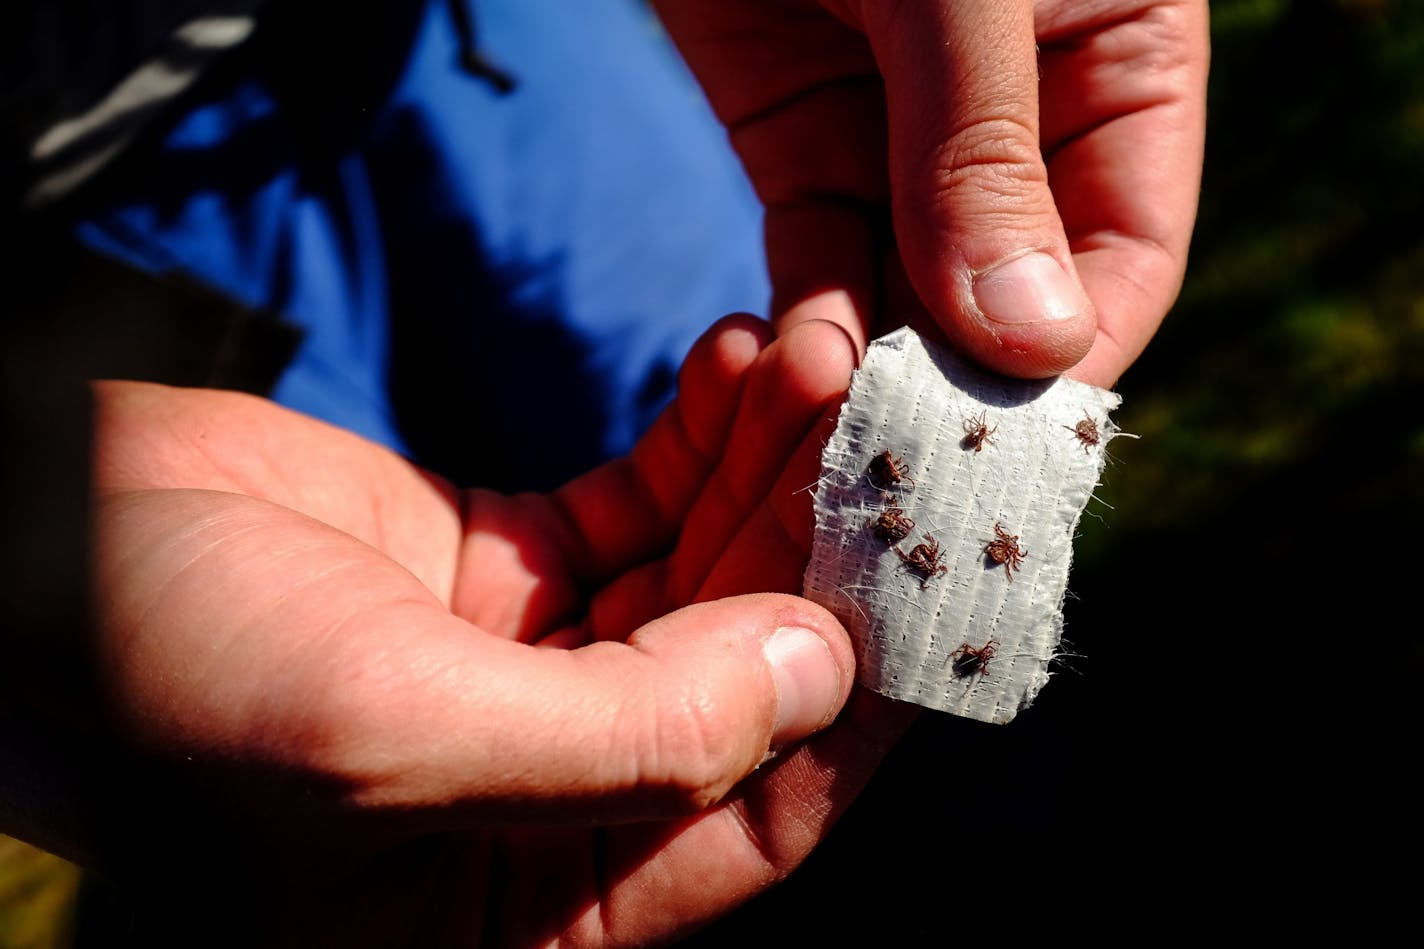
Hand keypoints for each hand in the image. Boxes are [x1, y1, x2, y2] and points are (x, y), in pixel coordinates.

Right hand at [86, 316, 908, 944]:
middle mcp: (557, 793)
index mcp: (536, 899)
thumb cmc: (154, 689)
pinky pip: (642, 503)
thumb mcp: (386, 740)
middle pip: (751, 667)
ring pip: (709, 571)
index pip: (763, 808)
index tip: (931, 550)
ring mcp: (537, 669)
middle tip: (880, 402)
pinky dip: (699, 432)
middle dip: (822, 532)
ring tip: (819, 348)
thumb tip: (819, 671)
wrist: (27, 547)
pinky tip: (742, 359)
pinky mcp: (506, 567)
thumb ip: (626, 734)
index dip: (863, 685)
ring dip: (773, 460)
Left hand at [657, 0, 1207, 385]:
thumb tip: (1032, 339)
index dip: (1075, 349)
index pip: (1127, 245)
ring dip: (874, 363)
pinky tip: (789, 369)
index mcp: (1120, 56)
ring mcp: (908, 129)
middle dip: (963, 374)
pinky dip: (804, 316)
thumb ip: (983, 153)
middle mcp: (1023, 111)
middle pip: (1012, 285)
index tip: (1013, 435)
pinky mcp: (804, 134)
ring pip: (908, 285)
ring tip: (836, 432)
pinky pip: (819, 253)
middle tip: (910, 458)